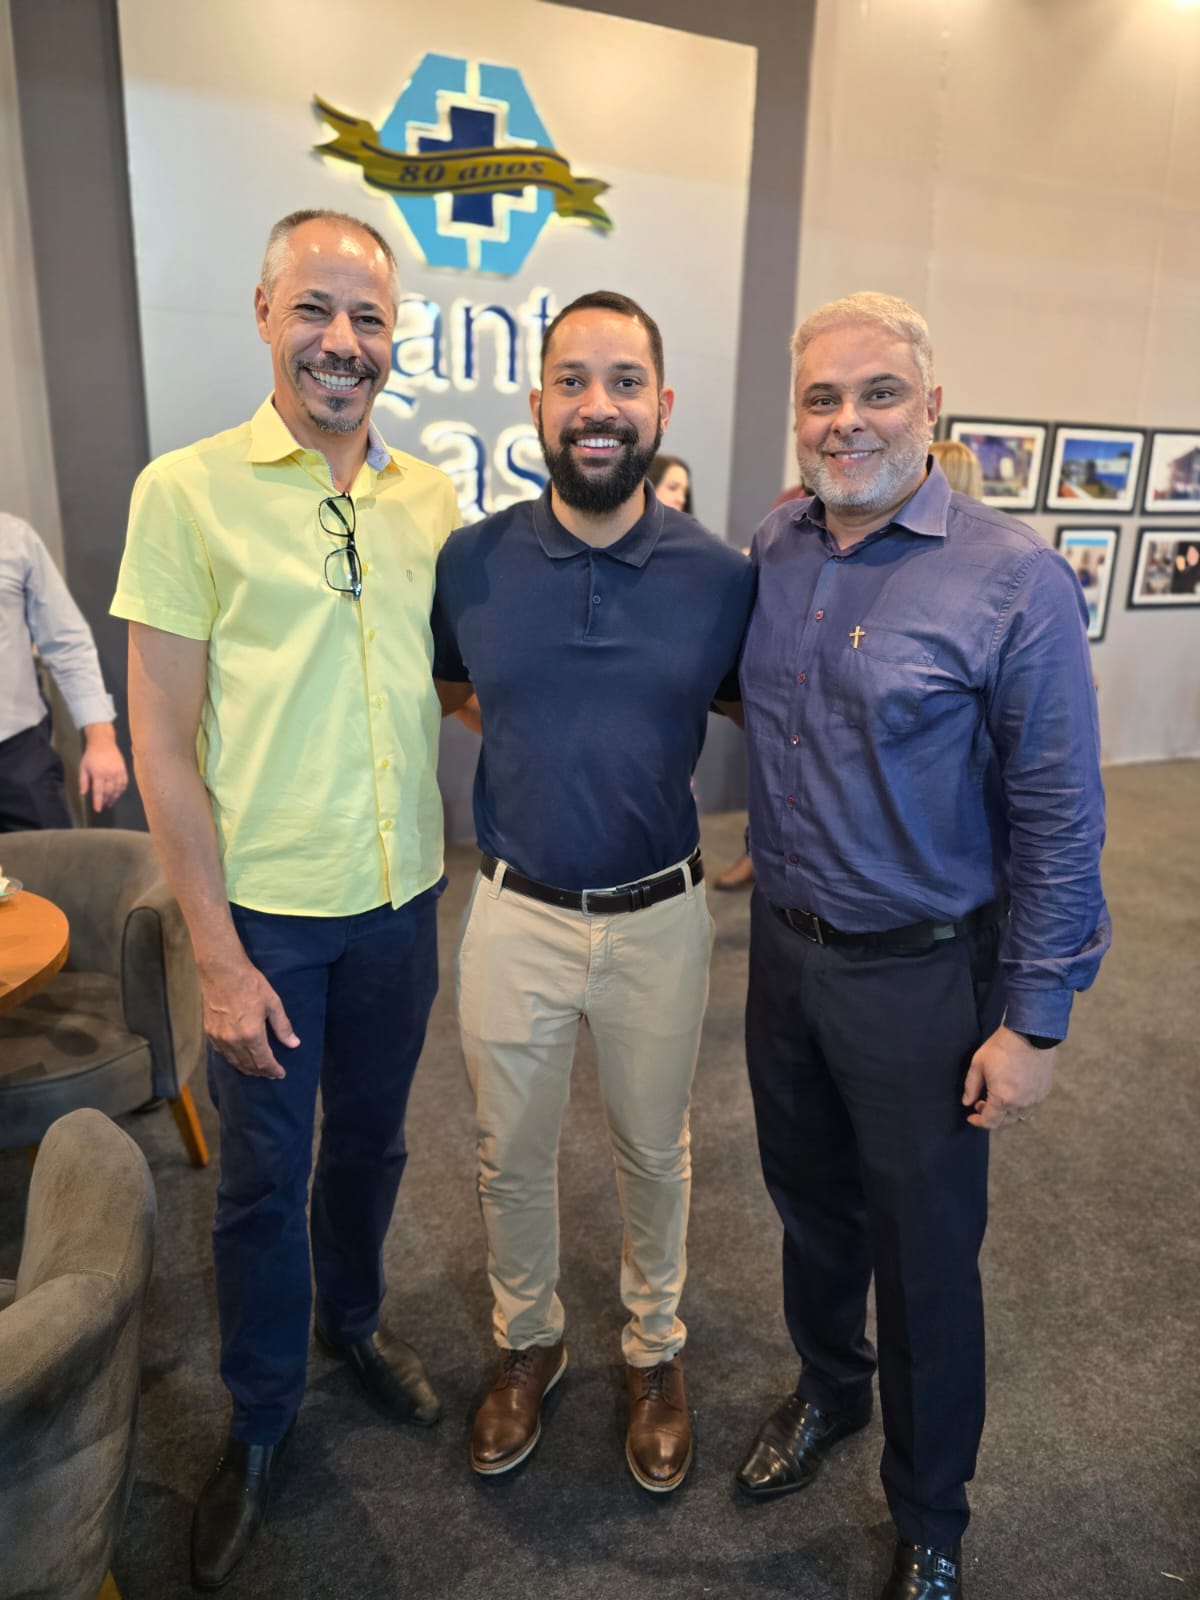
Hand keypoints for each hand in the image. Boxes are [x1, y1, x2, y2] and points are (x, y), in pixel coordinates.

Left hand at [79, 725, 128, 811]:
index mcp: (98, 774)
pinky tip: (118, 794)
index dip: (98, 802)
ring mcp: (118, 772)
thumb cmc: (91, 755)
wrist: (103, 743)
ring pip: (118, 789)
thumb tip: (84, 793)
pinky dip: (121, 790)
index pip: (99, 791)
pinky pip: (124, 783)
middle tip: (104, 805)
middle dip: (106, 800)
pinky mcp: (124, 770)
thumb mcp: (83, 767)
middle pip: (109, 792)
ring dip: (114, 797)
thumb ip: (83, 781)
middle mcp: (109, 774)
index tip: (98, 809)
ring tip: (111, 802)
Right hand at [201, 958, 299, 1078]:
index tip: (281, 1074)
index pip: (264, 1062)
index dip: (273, 1070)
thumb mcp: (273, 1003)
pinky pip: (222, 1053)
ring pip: (234, 1062)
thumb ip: (283, 1026)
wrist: (222, 971)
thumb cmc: (250, 984)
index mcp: (251, 1035)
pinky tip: (239, 1058)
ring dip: (246, 1069)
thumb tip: (294, 1044)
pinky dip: (233, 1059)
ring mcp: (219, 1038)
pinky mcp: (210, 1032)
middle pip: (248, 1065)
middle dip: (261, 1072)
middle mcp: (233, 1041)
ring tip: (257, 1070)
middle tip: (271, 1074)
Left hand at [962, 1024, 1055, 1130]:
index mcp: (1003, 1099)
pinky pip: (1030, 1106)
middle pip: (1005, 1122)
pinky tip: (1012, 1092)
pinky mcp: (1044, 1091)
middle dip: (991, 1117)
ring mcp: (1035, 1098)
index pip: (989, 1122)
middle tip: (980, 1104)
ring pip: (1019, 1116)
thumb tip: (967, 1102)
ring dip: (1005, 1113)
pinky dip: (1019, 1105)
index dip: (978, 1122)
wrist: (1030, 1033)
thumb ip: (971, 1087)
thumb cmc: (1001, 1047)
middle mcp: (1021, 1104)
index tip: (971, 1116)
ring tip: (996, 1098)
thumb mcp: (978, 1065)